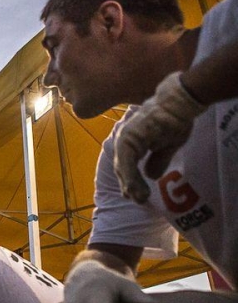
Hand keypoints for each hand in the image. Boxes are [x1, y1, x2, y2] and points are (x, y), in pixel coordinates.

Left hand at [113, 71, 205, 202]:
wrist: (180, 102)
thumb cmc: (174, 120)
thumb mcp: (167, 146)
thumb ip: (157, 160)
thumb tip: (151, 176)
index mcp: (131, 142)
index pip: (127, 165)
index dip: (131, 181)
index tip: (137, 196)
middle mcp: (124, 139)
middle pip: (122, 168)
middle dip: (128, 186)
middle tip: (136, 200)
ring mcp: (125, 137)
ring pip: (122, 166)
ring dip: (129, 184)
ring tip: (138, 198)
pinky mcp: (129, 136)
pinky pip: (126, 160)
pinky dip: (129, 175)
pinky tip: (133, 188)